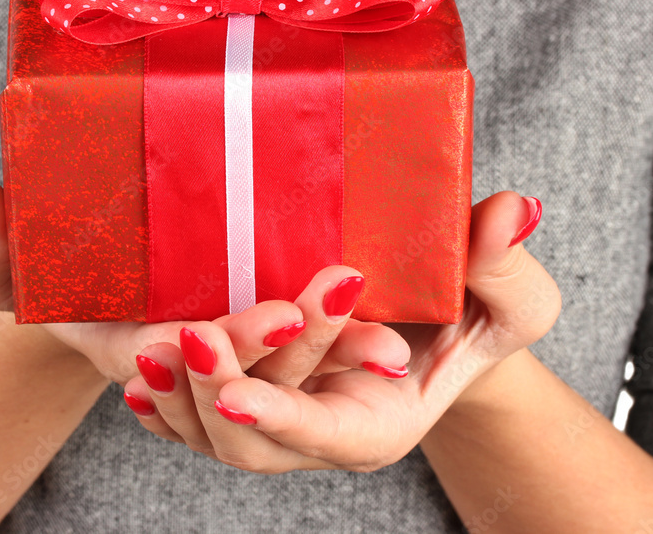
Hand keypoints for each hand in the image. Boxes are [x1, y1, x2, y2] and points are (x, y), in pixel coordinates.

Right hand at [0, 179, 409, 386]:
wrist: (107, 285)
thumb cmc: (56, 274)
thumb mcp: (11, 268)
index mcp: (131, 355)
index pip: (165, 364)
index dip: (200, 350)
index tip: (237, 323)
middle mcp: (189, 368)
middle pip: (240, 370)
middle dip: (284, 348)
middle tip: (326, 299)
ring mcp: (232, 357)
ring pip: (287, 372)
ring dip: (332, 353)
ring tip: (384, 336)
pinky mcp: (267, 338)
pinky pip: (312, 356)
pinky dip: (347, 346)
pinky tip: (393, 338)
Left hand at [121, 191, 559, 472]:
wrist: (434, 330)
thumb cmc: (473, 315)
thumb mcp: (505, 296)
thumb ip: (503, 265)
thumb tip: (514, 209)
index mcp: (376, 426)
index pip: (321, 433)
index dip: (278, 414)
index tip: (235, 388)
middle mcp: (319, 436)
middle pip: (250, 443)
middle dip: (211, 393)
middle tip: (185, 336)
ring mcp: (280, 423)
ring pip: (211, 435)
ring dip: (175, 398)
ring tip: (146, 352)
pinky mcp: (254, 399)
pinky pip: (194, 419)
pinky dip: (165, 402)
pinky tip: (138, 371)